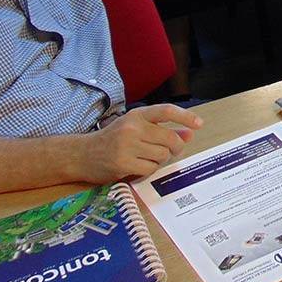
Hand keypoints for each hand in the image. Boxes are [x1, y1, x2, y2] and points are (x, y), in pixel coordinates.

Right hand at [76, 105, 202, 181]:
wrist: (82, 154)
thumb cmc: (113, 140)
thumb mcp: (136, 128)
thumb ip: (162, 130)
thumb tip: (189, 134)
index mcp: (136, 115)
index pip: (166, 111)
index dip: (185, 117)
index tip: (199, 124)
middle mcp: (132, 127)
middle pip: (170, 138)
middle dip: (176, 147)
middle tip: (171, 150)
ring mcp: (127, 145)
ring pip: (162, 155)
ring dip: (160, 159)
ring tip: (146, 157)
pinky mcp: (123, 163)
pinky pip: (151, 168)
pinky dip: (149, 170)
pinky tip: (138, 166)